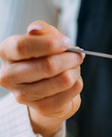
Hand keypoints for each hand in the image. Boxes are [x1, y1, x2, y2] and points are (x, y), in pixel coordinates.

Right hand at [0, 20, 83, 136]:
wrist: (49, 89)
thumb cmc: (45, 59)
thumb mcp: (45, 40)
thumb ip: (43, 31)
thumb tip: (36, 28)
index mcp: (6, 53)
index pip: (22, 47)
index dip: (49, 44)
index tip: (67, 42)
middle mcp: (9, 76)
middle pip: (47, 66)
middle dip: (70, 58)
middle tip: (79, 55)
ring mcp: (23, 95)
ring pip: (63, 80)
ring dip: (75, 70)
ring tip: (74, 67)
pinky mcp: (42, 108)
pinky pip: (70, 92)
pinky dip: (77, 83)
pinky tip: (73, 80)